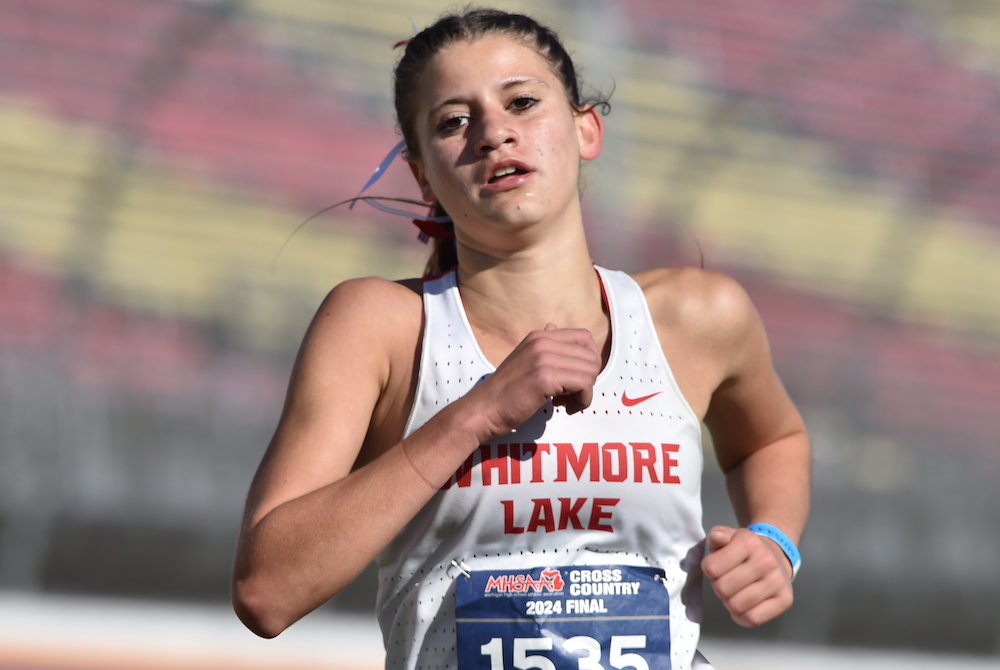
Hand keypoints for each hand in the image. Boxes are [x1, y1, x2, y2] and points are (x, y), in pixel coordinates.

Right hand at [470, 323, 600, 441]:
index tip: (578, 377)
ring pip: (591, 372)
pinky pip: (584, 386)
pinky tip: (565, 408)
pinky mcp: (545, 378)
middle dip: (588, 379)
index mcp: (540, 336)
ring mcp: (543, 358)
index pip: (585, 337)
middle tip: (571, 394)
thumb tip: (554, 328)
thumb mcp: (524, 359)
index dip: (590, 359)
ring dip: (585, 392)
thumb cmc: (505, 391)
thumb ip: (543, 346)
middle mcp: (543, 342)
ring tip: (566, 402)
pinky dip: (582, 401)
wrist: (484, 409)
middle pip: (592, 356)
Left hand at [701, 525, 792, 626]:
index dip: (709, 570)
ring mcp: (778, 581)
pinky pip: (753, 619)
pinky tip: (744, 605)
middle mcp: (766, 560)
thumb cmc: (744, 550)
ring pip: (736, 606)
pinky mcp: (785, 599)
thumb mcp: (728, 536)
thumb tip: (717, 537)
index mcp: (748, 542)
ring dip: (730, 602)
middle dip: (719, 587)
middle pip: (722, 589)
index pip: (712, 568)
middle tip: (727, 580)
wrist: (775, 556)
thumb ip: (717, 535)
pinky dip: (743, 617)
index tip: (716, 567)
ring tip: (736, 591)